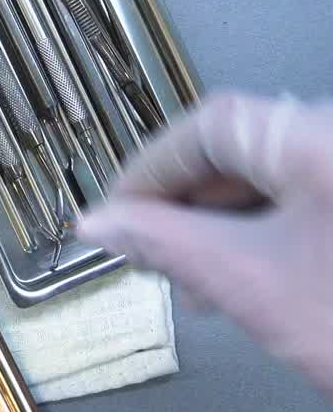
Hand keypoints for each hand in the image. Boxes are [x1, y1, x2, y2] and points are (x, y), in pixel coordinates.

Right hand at [77, 92, 332, 392]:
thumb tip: (99, 224)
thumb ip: (168, 243)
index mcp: (321, 138)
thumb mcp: (253, 285)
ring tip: (203, 282)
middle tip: (150, 256)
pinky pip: (314, 194)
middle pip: (247, 144)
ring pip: (280, 173)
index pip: (211, 126)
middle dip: (188, 200)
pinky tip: (256, 275)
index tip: (113, 218)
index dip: (150, 169)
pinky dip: (273, 227)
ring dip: (227, 218)